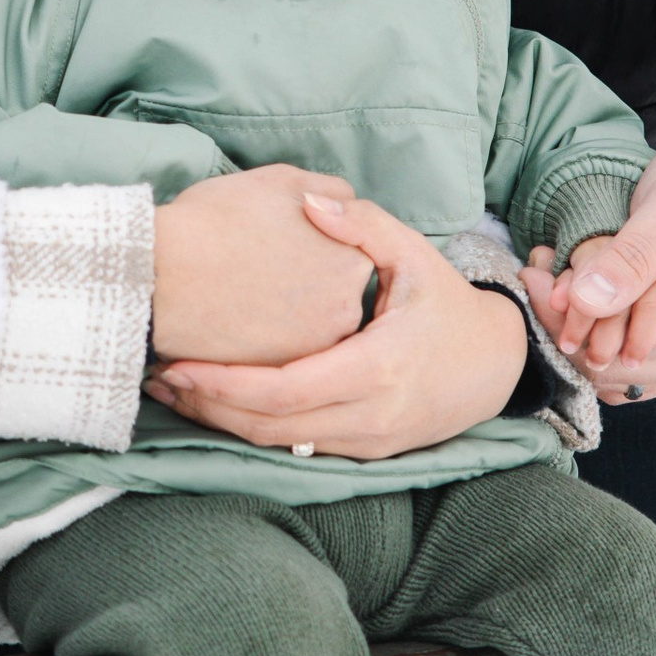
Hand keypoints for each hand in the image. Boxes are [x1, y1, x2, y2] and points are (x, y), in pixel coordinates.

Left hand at [147, 191, 527, 458]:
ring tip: (175, 392)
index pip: (284, 390)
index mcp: (378, 367)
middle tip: (158, 378)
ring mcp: (368, 442)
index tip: (179, 364)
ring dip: (223, 422)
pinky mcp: (365, 454)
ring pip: (279, 445)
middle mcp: (370, 416)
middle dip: (208, 406)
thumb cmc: (446, 304)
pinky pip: (299, 449)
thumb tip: (310, 201)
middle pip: (270, 426)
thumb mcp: (414, 254)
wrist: (496, 365)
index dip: (224, 384)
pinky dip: (254, 429)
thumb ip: (362, 225)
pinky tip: (218, 405)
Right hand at [149, 163, 365, 364]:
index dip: (307, 244)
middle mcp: (347, 311)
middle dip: (302, 285)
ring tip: (241, 294)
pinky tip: (234, 324)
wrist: (159, 275)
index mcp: (353, 259)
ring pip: (307, 330)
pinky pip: (281, 359)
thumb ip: (328, 192)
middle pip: (331, 296)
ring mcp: (315, 349)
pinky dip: (263, 345)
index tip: (274, 240)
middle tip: (258, 268)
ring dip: (284, 317)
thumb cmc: (214, 221)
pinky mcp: (281, 378)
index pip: (343, 253)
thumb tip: (340, 207)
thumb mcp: (282, 180)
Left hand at [522, 34, 655, 402]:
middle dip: (569, 324)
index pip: (622, 350)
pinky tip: (582, 293)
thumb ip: (632, 257)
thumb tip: (584, 302)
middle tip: (536, 272)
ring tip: (555, 278)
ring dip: (581, 331)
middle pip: (615, 369)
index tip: (533, 272)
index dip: (570, 318)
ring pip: (617, 373)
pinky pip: (631, 364)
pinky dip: (601, 334)